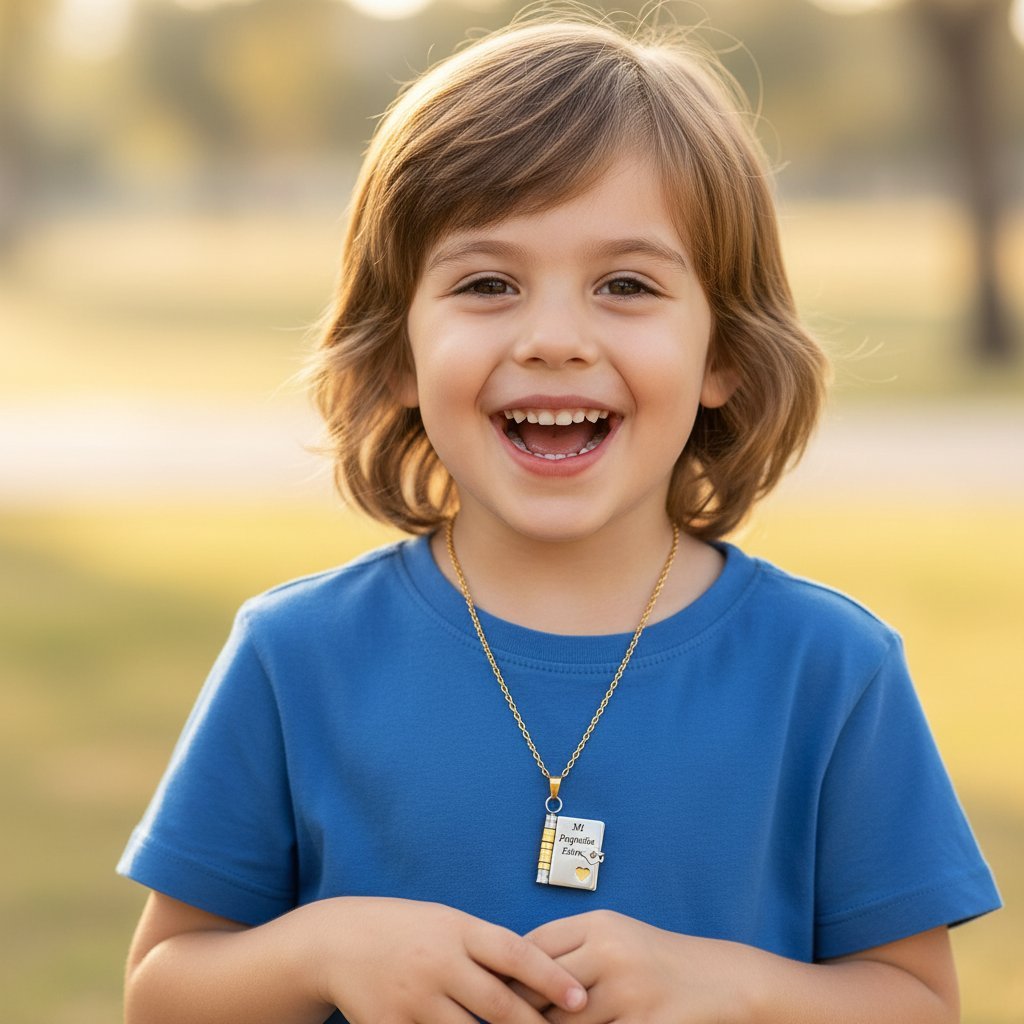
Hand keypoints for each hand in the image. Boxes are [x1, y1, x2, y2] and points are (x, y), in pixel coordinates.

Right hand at [303, 897, 587, 1023]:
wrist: (339, 941)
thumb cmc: (407, 930)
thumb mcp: (448, 924)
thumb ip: (487, 948)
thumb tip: (539, 975)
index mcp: (458, 930)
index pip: (514, 952)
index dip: (549, 977)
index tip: (579, 998)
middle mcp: (439, 963)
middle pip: (498, 1004)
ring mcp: (414, 1000)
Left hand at [513, 909, 757, 1023]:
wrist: (721, 979)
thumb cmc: (656, 960)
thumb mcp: (614, 936)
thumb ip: (570, 947)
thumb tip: (514, 969)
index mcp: (598, 924)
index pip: (532, 947)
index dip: (510, 973)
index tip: (495, 991)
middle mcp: (610, 951)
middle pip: (541, 986)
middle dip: (523, 1008)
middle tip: (504, 1019)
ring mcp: (628, 990)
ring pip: (563, 1022)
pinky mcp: (645, 1023)